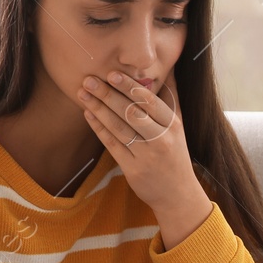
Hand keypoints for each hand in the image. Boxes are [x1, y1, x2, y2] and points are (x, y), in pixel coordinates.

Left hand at [76, 68, 203, 219]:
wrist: (177, 194)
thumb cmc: (175, 154)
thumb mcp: (179, 126)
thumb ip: (172, 98)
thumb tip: (168, 68)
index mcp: (172, 126)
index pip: (149, 102)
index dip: (129, 87)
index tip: (112, 73)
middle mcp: (161, 140)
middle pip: (131, 113)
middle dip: (108, 95)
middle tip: (89, 79)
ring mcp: (146, 156)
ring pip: (119, 128)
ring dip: (99, 109)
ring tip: (83, 93)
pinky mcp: (133, 170)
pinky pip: (112, 145)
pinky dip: (99, 128)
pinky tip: (88, 114)